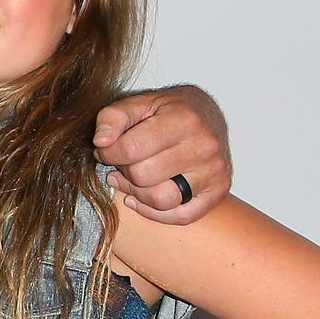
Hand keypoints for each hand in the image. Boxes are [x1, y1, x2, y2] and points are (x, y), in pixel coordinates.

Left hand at [93, 85, 228, 223]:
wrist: (209, 115)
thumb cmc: (171, 110)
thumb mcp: (140, 102)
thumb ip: (113, 117)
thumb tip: (100, 141)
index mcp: (184, 119)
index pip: (131, 149)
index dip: (108, 153)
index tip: (106, 149)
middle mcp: (204, 146)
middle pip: (143, 176)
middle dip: (124, 171)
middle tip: (123, 163)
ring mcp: (214, 171)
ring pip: (162, 200)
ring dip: (138, 193)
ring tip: (133, 179)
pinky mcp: (219, 190)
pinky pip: (182, 216)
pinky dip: (157, 212)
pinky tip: (143, 198)